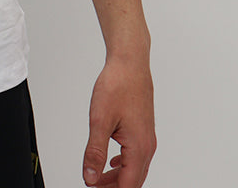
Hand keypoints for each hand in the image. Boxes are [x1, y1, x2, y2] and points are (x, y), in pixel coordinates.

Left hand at [82, 57, 155, 187]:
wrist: (129, 63)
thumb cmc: (118, 85)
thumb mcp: (100, 120)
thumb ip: (95, 152)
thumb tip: (90, 178)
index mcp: (139, 148)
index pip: (127, 186)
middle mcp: (147, 146)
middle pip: (133, 181)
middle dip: (113, 187)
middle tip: (93, 185)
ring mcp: (147, 138)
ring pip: (134, 168)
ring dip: (117, 177)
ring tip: (98, 178)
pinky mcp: (143, 129)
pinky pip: (135, 155)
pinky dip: (122, 164)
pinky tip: (112, 161)